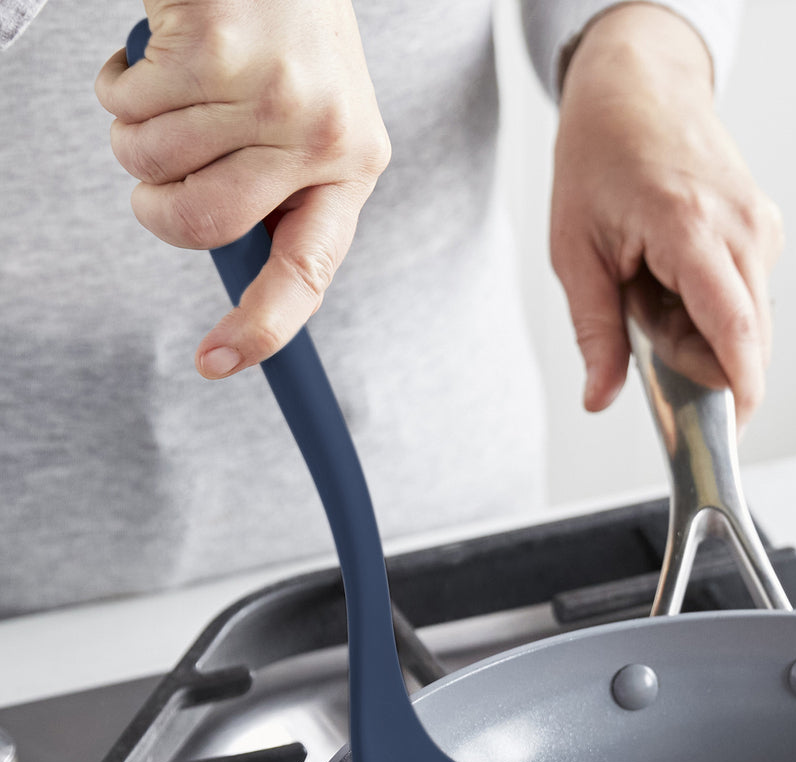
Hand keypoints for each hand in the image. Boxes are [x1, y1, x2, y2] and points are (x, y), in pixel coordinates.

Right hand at [95, 0, 390, 378]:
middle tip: (157, 166)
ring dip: (133, 130)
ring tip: (171, 87)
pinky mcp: (214, 46)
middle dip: (154, 204)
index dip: (261, 327)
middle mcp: (323, 136)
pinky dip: (118, 80)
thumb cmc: (287, 41)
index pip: (309, 271)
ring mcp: (270, 91)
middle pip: (201, 224)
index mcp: (353, 168)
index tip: (214, 363)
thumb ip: (277, 188)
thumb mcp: (310, 122)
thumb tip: (230, 256)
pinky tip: (158, 49)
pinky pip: (125, 102)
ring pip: (149, 160)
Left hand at [550, 3, 782, 424]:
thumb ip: (594, 332)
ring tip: (655, 290)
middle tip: (648, 332)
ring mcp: (762, 224)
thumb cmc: (601, 156)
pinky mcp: (767, 227)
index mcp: (691, 228)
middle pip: (750, 337)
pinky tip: (677, 276)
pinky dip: (714, 306)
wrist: (636, 86)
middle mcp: (742, 226)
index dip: (742, 392)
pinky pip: (749, 295)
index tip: (731, 432)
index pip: (736, 331)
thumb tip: (600, 396)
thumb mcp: (575, 251)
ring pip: (750, 321)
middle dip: (704, 364)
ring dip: (705, 332)